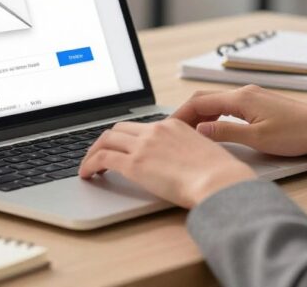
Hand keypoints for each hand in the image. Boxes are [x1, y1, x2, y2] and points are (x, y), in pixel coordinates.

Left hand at [79, 119, 256, 208]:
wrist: (219, 181)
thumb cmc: (219, 175)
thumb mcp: (204, 152)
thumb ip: (188, 151)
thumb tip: (184, 164)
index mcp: (174, 125)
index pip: (141, 127)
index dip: (127, 137)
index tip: (122, 146)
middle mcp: (156, 130)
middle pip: (119, 129)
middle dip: (106, 141)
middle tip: (100, 154)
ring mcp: (143, 145)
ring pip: (106, 140)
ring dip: (93, 152)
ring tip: (88, 165)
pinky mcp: (134, 164)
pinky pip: (102, 158)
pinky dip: (89, 164)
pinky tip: (87, 174)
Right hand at [171, 85, 306, 157]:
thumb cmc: (298, 134)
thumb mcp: (257, 139)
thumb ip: (225, 133)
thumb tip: (200, 130)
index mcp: (241, 98)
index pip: (199, 102)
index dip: (181, 115)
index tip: (168, 129)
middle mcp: (245, 93)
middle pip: (205, 99)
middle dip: (187, 114)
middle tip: (174, 132)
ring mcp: (253, 97)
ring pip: (217, 102)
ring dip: (201, 115)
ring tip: (190, 133)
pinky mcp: (261, 105)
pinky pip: (229, 106)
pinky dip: (215, 116)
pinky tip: (214, 129)